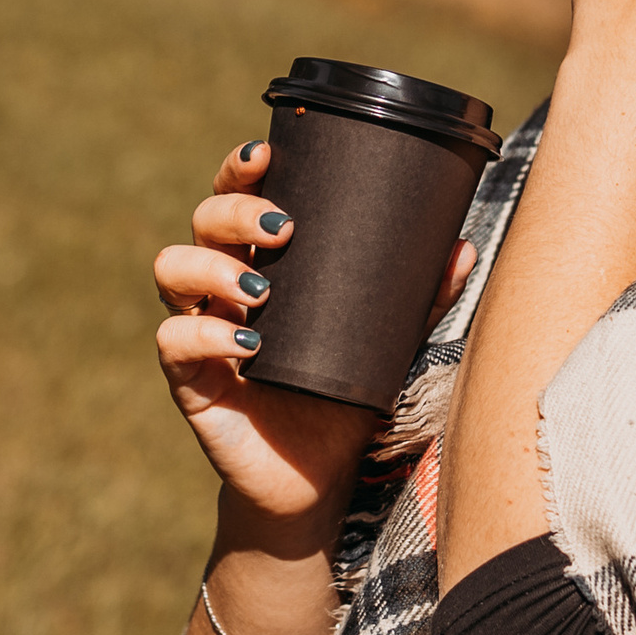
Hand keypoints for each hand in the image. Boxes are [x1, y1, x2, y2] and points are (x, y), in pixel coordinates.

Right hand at [154, 140, 476, 530]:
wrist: (315, 480)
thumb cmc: (342, 397)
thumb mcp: (386, 341)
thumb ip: (420, 298)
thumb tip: (463, 248)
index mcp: (260, 263)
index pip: (234, 198)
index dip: (238, 170)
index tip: (264, 154)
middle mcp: (221, 288)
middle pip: (202, 221)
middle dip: (236, 212)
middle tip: (285, 230)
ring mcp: (200, 331)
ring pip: (171, 270)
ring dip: (213, 267)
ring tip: (263, 290)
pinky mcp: (191, 382)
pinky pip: (175, 342)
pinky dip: (205, 333)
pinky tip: (246, 340)